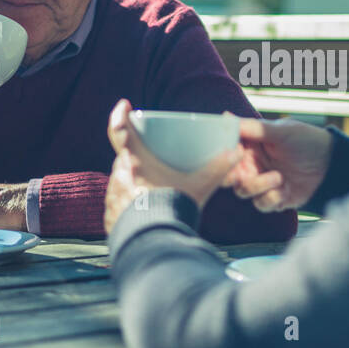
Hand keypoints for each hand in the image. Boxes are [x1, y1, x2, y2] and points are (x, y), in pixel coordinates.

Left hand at [103, 99, 241, 233]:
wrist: (155, 242)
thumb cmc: (174, 208)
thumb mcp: (200, 185)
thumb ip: (218, 168)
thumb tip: (237, 152)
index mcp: (134, 160)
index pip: (119, 129)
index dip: (120, 114)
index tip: (125, 105)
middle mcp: (119, 175)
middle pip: (125, 158)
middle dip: (137, 157)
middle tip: (153, 159)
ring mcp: (113, 197)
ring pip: (122, 182)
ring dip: (134, 183)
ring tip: (153, 189)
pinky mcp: (111, 218)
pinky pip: (119, 206)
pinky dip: (130, 206)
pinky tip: (144, 213)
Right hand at [221, 117, 331, 212]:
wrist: (331, 163)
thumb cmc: (306, 141)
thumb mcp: (280, 131)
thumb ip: (253, 128)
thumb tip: (226, 117)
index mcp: (249, 147)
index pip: (225, 151)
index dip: (223, 154)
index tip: (233, 153)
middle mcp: (252, 166)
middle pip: (227, 176)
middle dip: (230, 176)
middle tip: (242, 173)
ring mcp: (262, 183)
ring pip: (243, 191)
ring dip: (258, 186)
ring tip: (278, 177)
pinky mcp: (273, 199)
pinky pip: (261, 204)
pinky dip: (271, 197)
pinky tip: (285, 189)